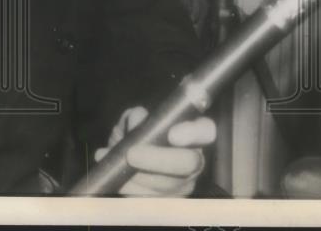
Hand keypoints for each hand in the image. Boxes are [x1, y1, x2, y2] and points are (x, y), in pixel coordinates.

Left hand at [95, 106, 216, 196]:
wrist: (124, 163)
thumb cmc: (136, 137)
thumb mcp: (135, 122)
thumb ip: (137, 117)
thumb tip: (138, 120)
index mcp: (193, 135)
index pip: (206, 131)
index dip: (193, 133)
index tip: (172, 134)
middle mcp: (194, 161)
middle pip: (189, 163)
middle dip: (159, 158)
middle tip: (132, 154)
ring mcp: (181, 185)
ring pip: (166, 185)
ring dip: (137, 176)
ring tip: (115, 163)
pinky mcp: (165, 203)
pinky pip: (148, 199)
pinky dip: (128, 188)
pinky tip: (114, 177)